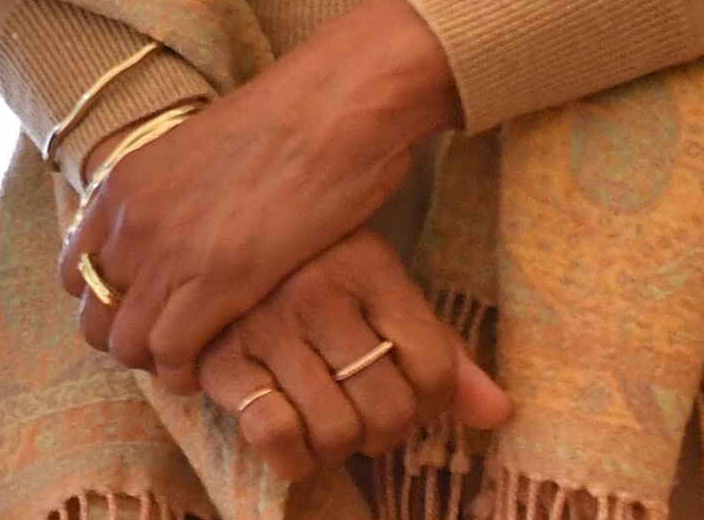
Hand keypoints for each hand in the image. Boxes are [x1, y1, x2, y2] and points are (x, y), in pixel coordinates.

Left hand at [68, 0, 464, 381]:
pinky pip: (171, 353)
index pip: (76, 271)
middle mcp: (129, 218)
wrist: (328, 104)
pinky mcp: (214, 279)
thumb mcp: (199, 152)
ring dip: (156, 362)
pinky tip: (212, 368)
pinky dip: (186, 373)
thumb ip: (171, 193)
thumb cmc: (285, 122)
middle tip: (171, 346)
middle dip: (127, 340)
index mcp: (122, 182)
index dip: (109, 303)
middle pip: (93, 316)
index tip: (146, 313)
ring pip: (125, 343)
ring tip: (194, 361)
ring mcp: (166, 250)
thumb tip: (178, 229)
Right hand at [194, 231, 509, 483]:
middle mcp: (317, 292)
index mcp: (368, 264)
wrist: (205, 246)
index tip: (409, 395)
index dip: (431, 403)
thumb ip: (439, 349)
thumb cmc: (310, 273)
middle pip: (388, 410)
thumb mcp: (378, 289)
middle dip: (384, 432)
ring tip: (328, 422)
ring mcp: (266, 325)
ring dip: (339, 446)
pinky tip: (292, 436)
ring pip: (337, 431)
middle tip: (366, 416)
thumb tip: (498, 413)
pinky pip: (276, 437)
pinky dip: (293, 457)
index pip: (435, 368)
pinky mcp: (220, 359)